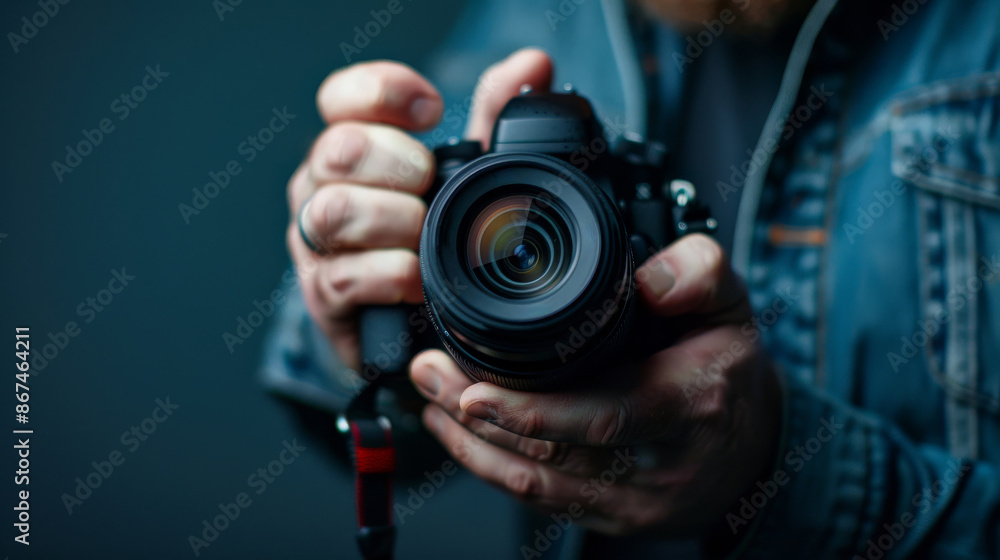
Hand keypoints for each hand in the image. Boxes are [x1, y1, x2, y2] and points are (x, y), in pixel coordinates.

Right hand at [286, 49, 552, 368]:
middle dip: (399, 163)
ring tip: (424, 235)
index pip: (340, 98)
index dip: (382, 92)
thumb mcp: (465, 175)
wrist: (411, 323)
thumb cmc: (430, 237)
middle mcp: (322, 187)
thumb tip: (534, 63)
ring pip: (334, 211)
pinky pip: (344, 276)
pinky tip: (417, 281)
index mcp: (352, 146)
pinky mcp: (324, 296)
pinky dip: (390, 275)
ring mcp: (316, 242)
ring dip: (393, 221)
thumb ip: (491, 118)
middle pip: (339, 150)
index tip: (433, 110)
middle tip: (431, 183)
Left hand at [410, 233, 782, 536]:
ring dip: (471, 443)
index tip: (473, 389)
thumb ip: (700, 272)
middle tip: (430, 372)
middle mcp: (660, 467)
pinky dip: (491, 467)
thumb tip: (648, 277)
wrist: (757, 451)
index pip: (603, 417)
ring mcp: (635, 504)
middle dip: (477, 416)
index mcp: (689, 404)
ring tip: (430, 396)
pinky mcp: (615, 521)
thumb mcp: (733, 309)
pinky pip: (542, 502)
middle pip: (551, 454)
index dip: (532, 412)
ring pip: (536, 484)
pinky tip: (459, 434)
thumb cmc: (733, 375)